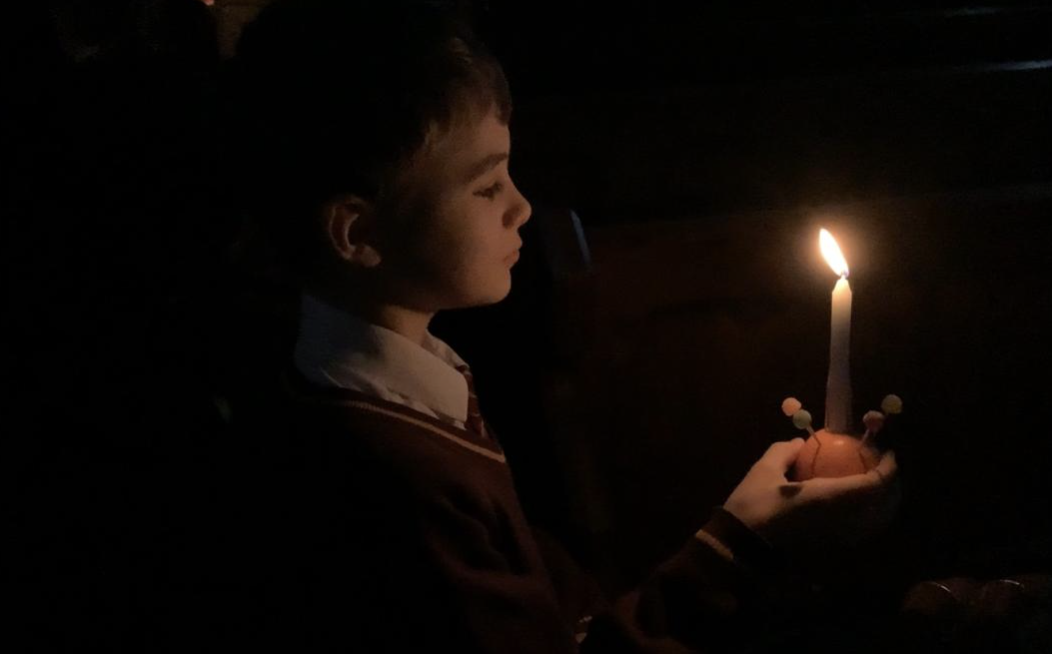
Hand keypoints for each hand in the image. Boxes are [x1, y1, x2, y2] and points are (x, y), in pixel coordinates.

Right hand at [723, 438, 899, 550]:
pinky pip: (862, 530)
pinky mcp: (830, 547)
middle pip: (883, 505)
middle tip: (884, 467)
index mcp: (828, 497)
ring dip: (882, 502)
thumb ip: (785, 452)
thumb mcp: (764, 471)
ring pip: (876, 521)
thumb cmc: (753, 507)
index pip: (873, 484)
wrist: (741, 548)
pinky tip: (855, 505)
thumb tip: (801, 443)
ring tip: (873, 485)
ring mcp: (838, 537)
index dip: (887, 468)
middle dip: (891, 485)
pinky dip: (868, 515)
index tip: (888, 452)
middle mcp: (841, 520)